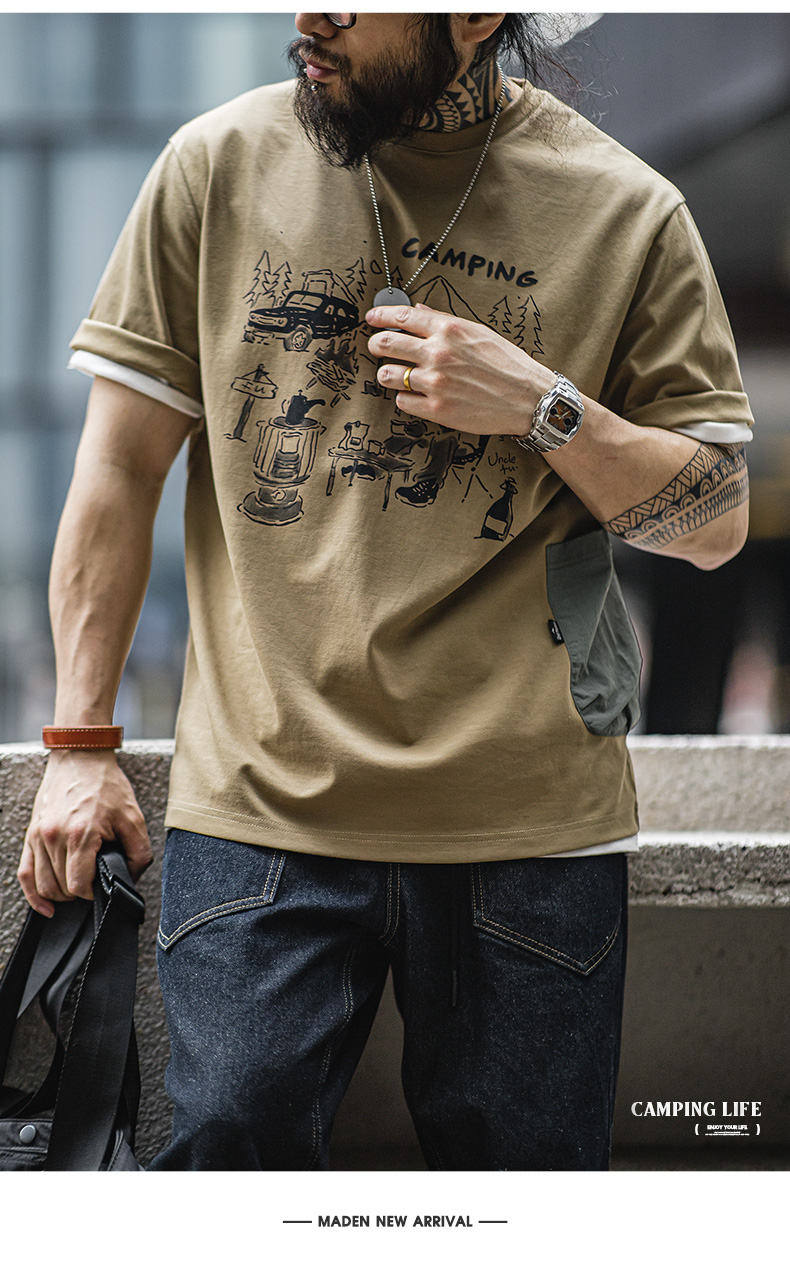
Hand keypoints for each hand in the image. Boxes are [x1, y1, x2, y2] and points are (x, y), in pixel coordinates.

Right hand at [18, 750, 152, 916]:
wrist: (81, 756)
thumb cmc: (105, 784)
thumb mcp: (133, 817)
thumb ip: (138, 852)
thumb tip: (132, 878)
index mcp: (80, 834)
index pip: (78, 885)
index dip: (93, 893)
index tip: (102, 885)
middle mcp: (53, 837)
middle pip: (60, 888)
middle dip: (79, 893)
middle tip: (93, 882)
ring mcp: (37, 836)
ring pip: (43, 885)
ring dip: (60, 894)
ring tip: (77, 887)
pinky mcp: (30, 834)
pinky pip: (25, 873)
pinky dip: (33, 894)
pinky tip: (46, 906)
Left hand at [366, 302, 554, 436]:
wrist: (528, 399)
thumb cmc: (507, 364)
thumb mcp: (478, 333)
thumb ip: (444, 322)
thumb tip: (419, 310)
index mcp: (449, 329)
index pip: (402, 317)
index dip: (380, 316)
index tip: (371, 319)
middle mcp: (438, 354)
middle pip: (385, 345)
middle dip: (376, 345)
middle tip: (377, 348)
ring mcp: (436, 383)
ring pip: (388, 375)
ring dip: (388, 374)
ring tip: (396, 375)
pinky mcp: (437, 410)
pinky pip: (402, 402)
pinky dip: (405, 398)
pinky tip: (416, 396)